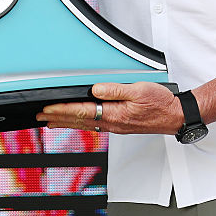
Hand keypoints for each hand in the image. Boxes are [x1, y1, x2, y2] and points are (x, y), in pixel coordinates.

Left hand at [36, 82, 182, 134]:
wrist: (175, 116)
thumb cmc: (160, 103)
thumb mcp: (138, 90)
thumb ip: (114, 90)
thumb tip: (95, 89)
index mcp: (114, 113)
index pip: (81, 111)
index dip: (61, 110)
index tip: (46, 109)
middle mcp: (112, 123)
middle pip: (78, 121)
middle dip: (57, 118)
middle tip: (40, 117)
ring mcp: (115, 126)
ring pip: (84, 125)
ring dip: (66, 123)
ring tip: (50, 122)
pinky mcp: (119, 125)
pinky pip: (94, 125)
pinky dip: (80, 124)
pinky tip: (76, 123)